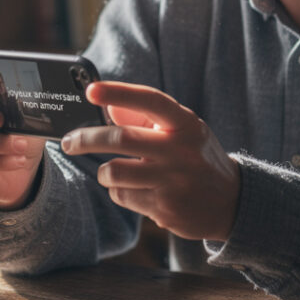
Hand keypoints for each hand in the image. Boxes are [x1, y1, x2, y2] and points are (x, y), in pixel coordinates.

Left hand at [61, 81, 239, 240]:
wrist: (231, 202)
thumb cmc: (196, 157)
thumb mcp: (181, 130)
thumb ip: (145, 116)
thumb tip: (108, 107)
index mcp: (186, 124)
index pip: (149, 101)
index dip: (118, 92)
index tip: (90, 90)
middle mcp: (181, 151)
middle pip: (121, 140)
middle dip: (85, 140)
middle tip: (69, 142)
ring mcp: (174, 182)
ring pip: (114, 172)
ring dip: (105, 172)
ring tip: (114, 172)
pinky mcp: (165, 209)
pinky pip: (123, 196)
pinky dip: (120, 192)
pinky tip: (138, 191)